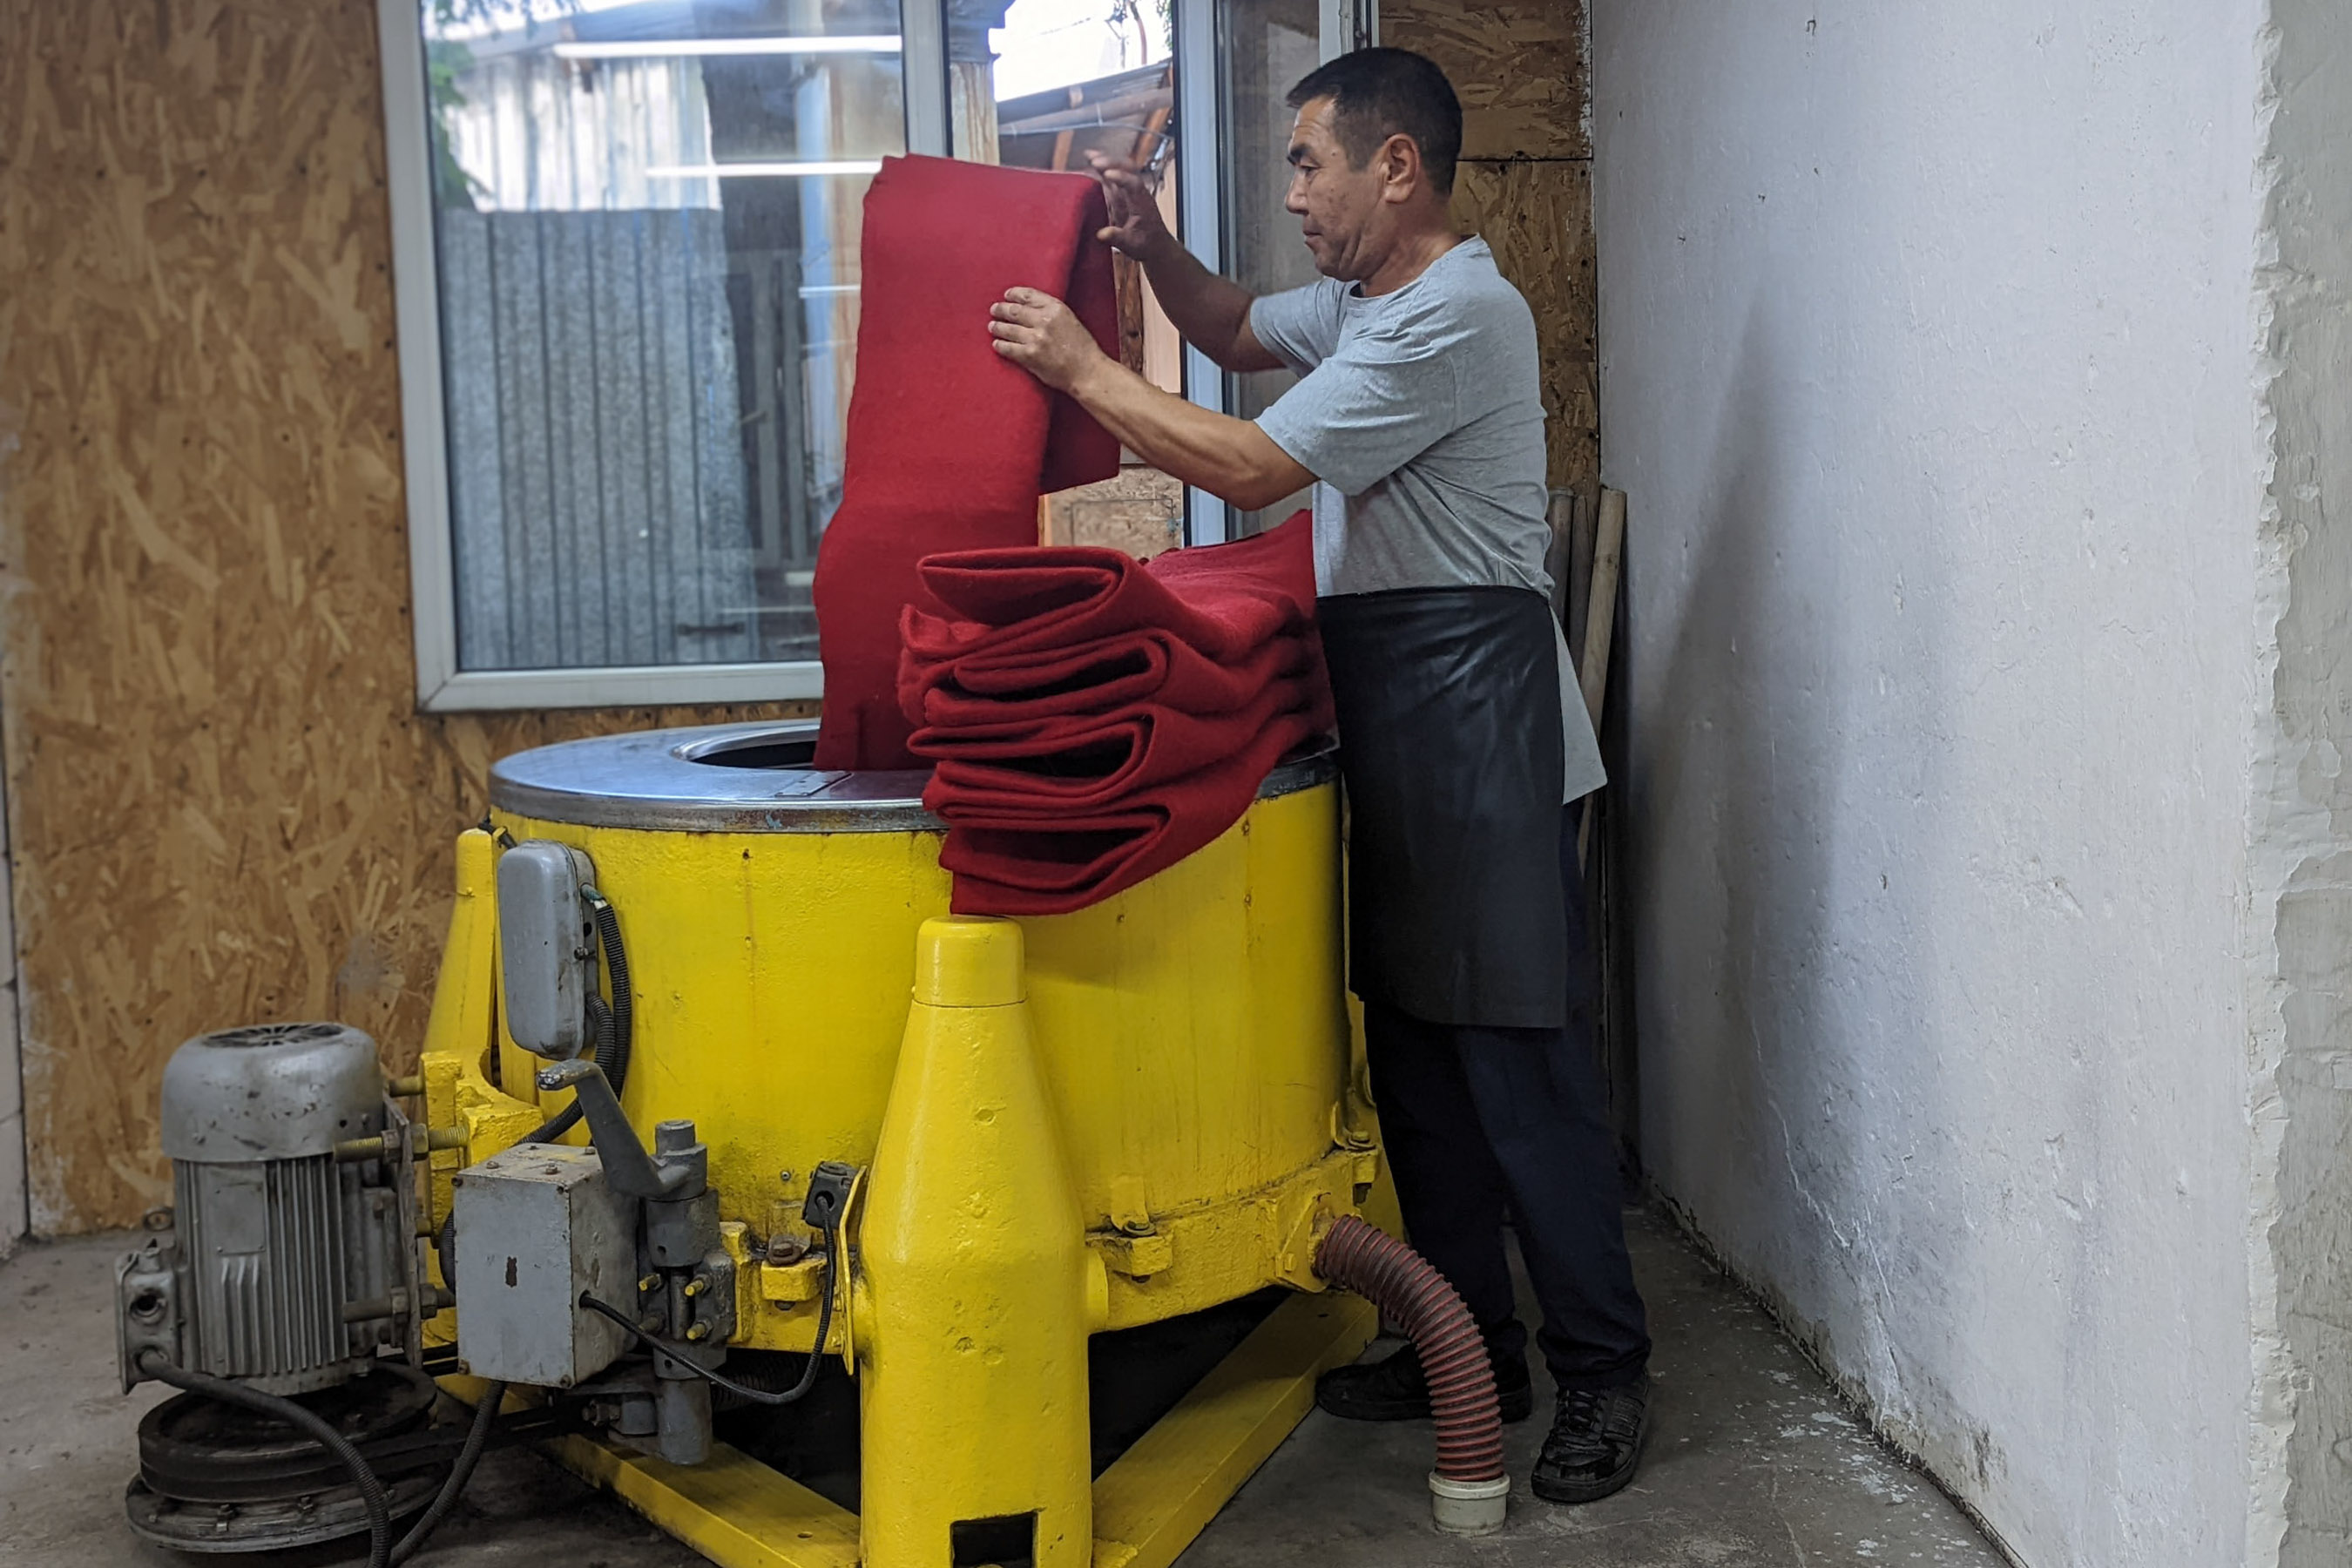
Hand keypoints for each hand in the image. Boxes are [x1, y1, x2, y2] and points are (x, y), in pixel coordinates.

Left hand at [990, 287, 1108, 392]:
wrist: (1088, 371)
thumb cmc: (1082, 348)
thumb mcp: (1070, 320)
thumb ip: (1051, 312)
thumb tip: (1029, 309)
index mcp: (1056, 308)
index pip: (1028, 295)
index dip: (1014, 294)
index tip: (1007, 295)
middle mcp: (1045, 320)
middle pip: (1014, 310)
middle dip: (1001, 309)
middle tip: (994, 310)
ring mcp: (1036, 338)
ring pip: (1008, 328)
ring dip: (997, 327)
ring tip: (992, 326)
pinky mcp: (1030, 355)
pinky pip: (1008, 348)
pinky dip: (1000, 345)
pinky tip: (996, 344)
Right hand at [1088, 151, 1171, 261]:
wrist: (1155, 245)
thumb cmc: (1147, 244)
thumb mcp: (1132, 245)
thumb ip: (1118, 238)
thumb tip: (1102, 234)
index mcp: (1143, 202)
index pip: (1134, 184)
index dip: (1122, 177)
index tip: (1108, 173)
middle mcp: (1136, 192)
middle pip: (1127, 169)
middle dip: (1111, 162)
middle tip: (1094, 159)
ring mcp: (1128, 192)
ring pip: (1118, 170)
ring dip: (1105, 162)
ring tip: (1088, 155)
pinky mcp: (1120, 195)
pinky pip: (1110, 179)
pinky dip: (1100, 171)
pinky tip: (1089, 165)